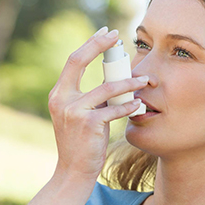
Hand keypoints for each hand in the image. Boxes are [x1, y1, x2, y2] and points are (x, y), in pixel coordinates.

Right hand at [48, 27, 148, 180]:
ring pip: (106, 88)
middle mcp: (61, 99)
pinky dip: (129, 106)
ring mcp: (73, 111)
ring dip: (129, 82)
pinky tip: (140, 105)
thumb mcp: (79, 114)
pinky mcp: (88, 124)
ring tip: (145, 80)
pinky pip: (114, 110)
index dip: (89, 44)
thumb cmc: (81, 141)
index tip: (105, 33)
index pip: (73, 61)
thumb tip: (113, 78)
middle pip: (78, 61)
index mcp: (59, 94)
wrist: (73, 170)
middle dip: (99, 45)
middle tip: (118, 37)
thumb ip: (91, 97)